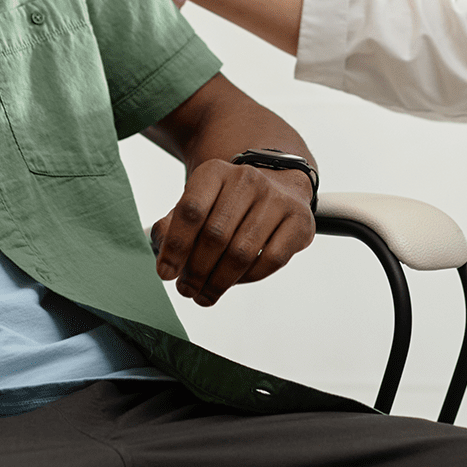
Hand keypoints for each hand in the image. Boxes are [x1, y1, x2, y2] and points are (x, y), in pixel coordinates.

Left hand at [151, 159, 314, 305]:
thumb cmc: (227, 204)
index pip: (191, 210)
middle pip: (215, 235)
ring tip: (204, 295)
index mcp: (215, 172)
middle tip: (186, 290)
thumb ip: (173, 227)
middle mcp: (247, 180)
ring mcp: (277, 199)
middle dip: (196, 271)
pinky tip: (234, 282)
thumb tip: (166, 258)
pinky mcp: (300, 220)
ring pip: (242, 252)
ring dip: (218, 282)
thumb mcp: (196, 204)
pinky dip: (248, 278)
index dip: (176, 247)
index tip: (166, 273)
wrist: (276, 186)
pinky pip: (271, 260)